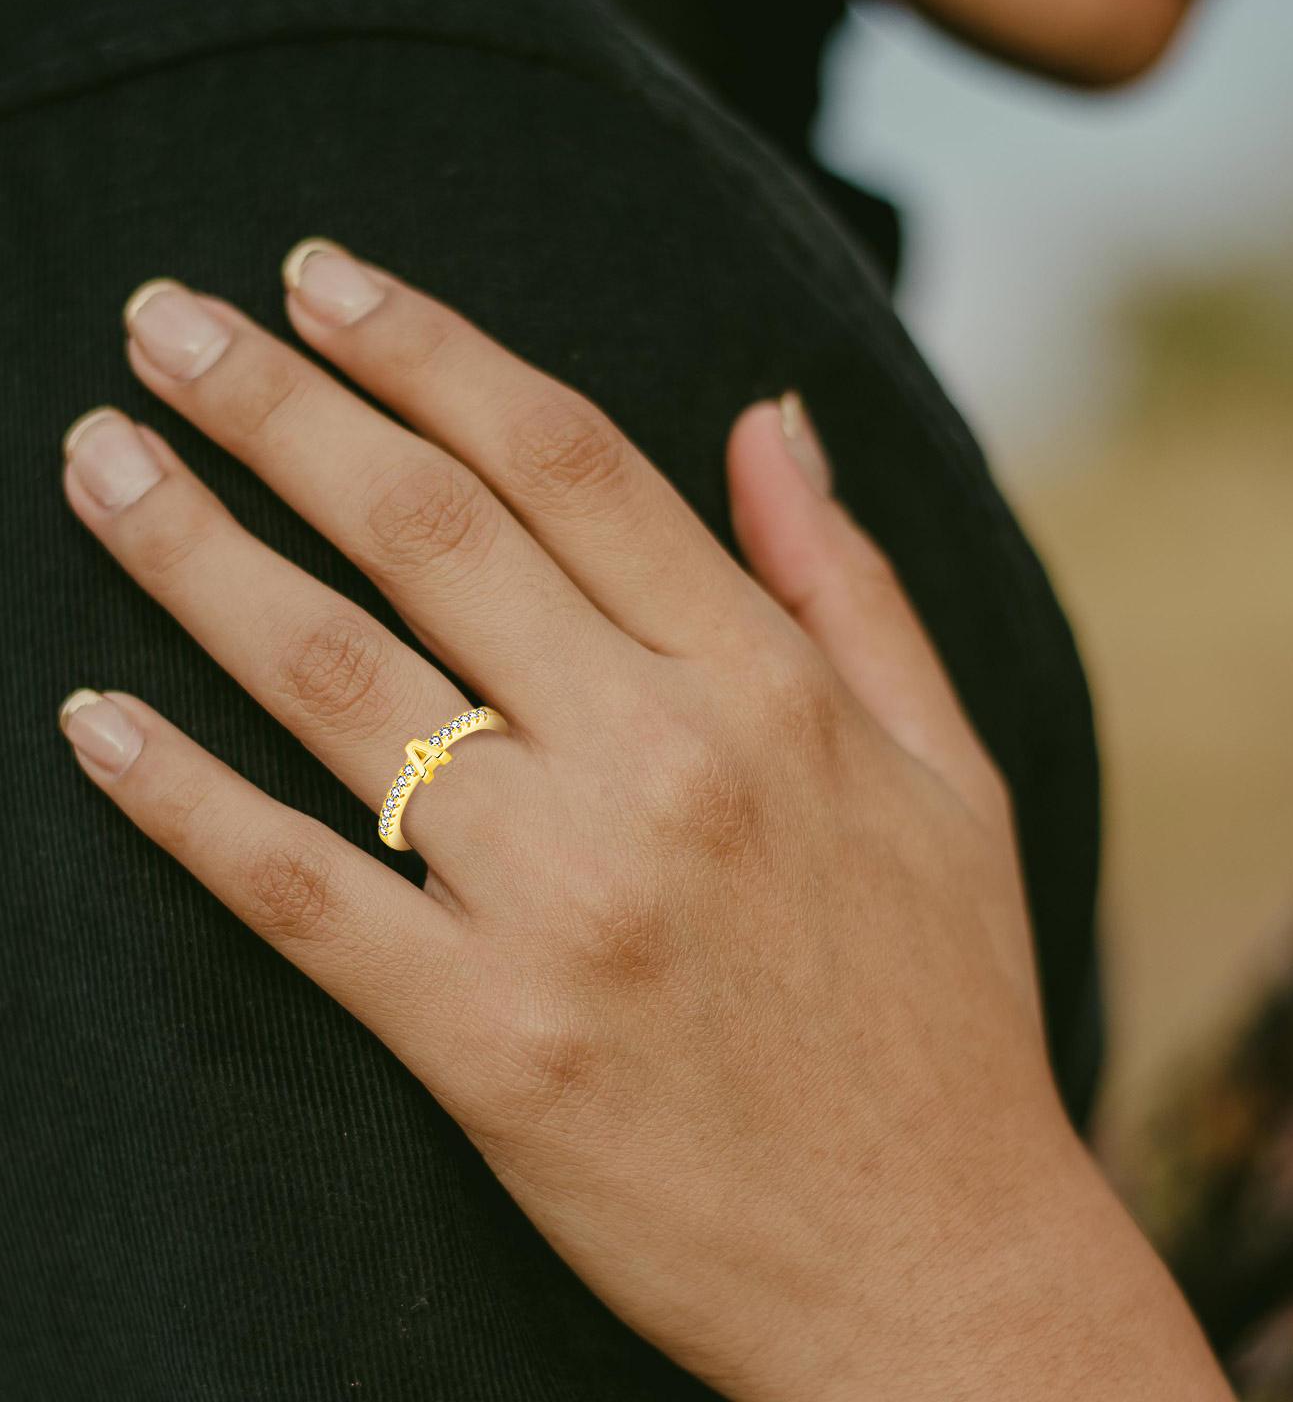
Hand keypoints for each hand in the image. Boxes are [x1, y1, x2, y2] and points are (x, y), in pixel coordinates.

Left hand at [57, 242, 1228, 1399]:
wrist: (935, 1262)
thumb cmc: (951, 1004)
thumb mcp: (951, 770)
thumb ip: (849, 584)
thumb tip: (770, 420)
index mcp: (772, 691)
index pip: (569, 465)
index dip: (433, 352)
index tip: (328, 280)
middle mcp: (662, 769)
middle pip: (430, 534)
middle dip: (280, 406)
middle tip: (165, 320)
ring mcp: (565, 904)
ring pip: (339, 685)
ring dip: (195, 556)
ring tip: (100, 462)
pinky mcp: (488, 1042)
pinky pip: (300, 894)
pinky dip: (181, 800)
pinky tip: (90, 719)